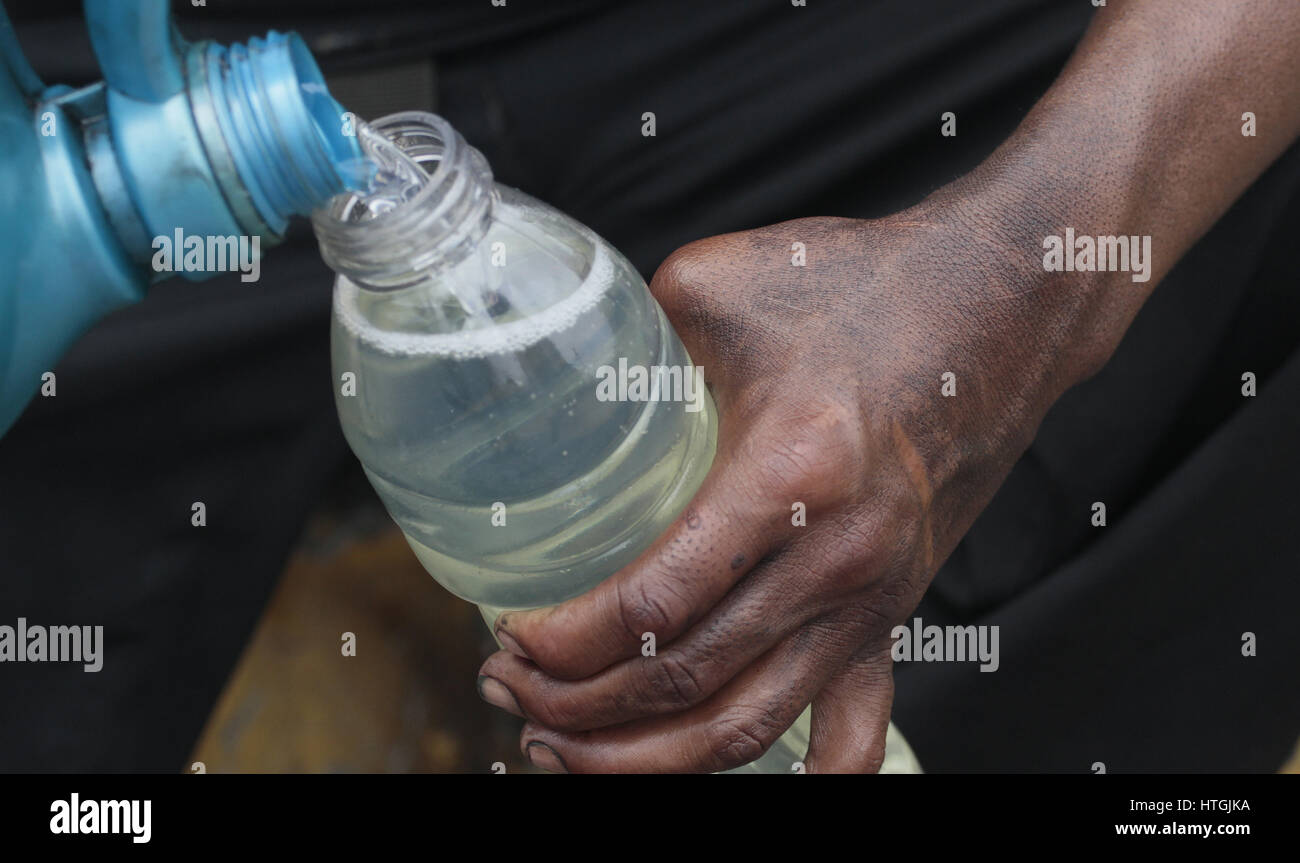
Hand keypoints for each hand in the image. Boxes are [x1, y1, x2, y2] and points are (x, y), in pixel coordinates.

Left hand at [476, 198, 1101, 772]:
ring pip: (747, 727)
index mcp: (788, 471)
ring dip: (646, 759)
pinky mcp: (895, 609)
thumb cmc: (867, 284)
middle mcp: (836, 556)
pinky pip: (853, 727)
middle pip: (685, 682)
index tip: (511, 634)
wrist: (1002, 305)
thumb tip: (556, 367)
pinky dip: (802, 778)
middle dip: (578, 709)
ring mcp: (872, 596)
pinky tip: (744, 786)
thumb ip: (626, 329)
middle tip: (509, 693)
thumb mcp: (724, 282)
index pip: (654, 603)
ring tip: (568, 751)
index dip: (566, 642)